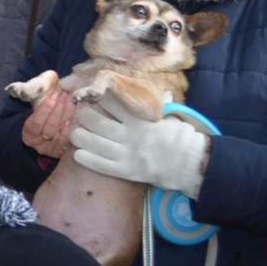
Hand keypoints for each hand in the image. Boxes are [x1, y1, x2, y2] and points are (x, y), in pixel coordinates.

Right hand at [21, 89, 74, 158]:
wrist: (38, 138)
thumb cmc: (36, 119)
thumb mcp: (33, 109)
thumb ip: (39, 97)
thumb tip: (52, 77)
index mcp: (27, 133)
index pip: (36, 121)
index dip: (46, 108)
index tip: (54, 94)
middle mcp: (38, 143)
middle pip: (50, 126)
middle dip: (59, 109)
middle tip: (65, 94)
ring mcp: (50, 148)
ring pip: (59, 131)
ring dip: (66, 114)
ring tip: (70, 99)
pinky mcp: (60, 150)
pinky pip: (67, 137)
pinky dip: (70, 125)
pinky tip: (72, 114)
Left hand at [70, 91, 209, 198]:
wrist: (191, 164)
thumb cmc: (178, 138)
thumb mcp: (166, 117)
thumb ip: (148, 108)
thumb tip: (135, 93)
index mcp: (141, 121)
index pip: (115, 105)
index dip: (100, 99)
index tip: (91, 93)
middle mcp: (132, 137)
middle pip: (99, 124)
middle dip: (85, 116)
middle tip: (79, 112)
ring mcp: (128, 155)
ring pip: (96, 144)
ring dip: (81, 136)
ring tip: (75, 132)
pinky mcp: (127, 172)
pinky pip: (102, 166)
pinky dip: (88, 159)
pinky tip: (78, 153)